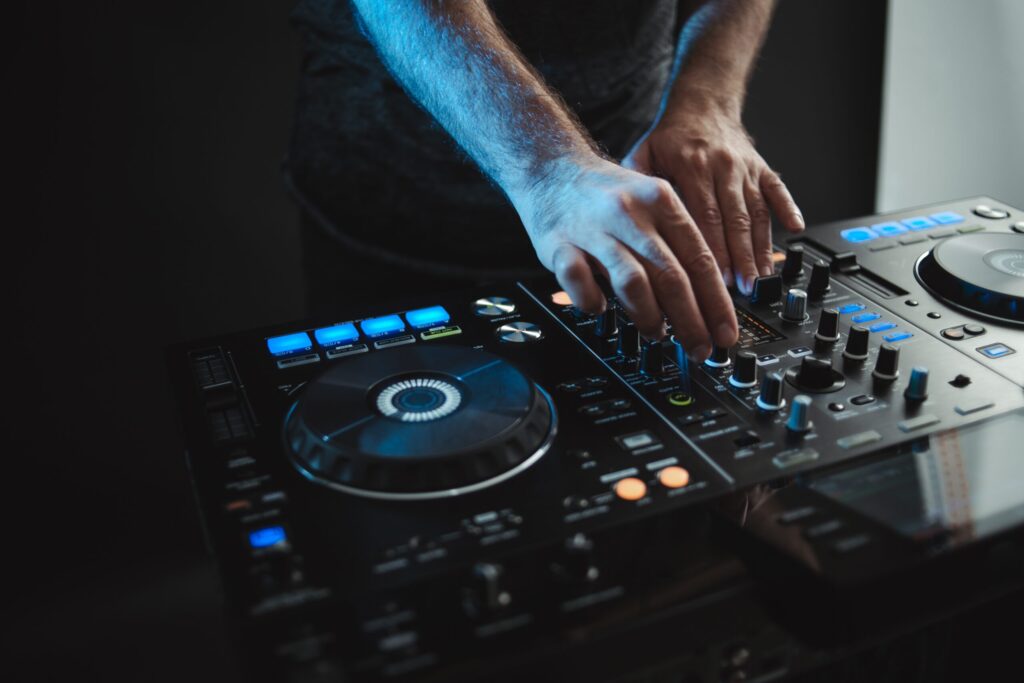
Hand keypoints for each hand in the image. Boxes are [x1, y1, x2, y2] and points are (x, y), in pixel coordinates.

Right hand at [512, 155, 737, 358]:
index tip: (725, 334)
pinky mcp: (558, 244)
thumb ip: (677, 243)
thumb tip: (709, 296)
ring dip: (649, 316)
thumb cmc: (606, 194)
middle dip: (691, 321)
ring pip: (632, 282)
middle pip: (671, 276)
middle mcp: (629, 213)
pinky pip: (579, 280)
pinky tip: (600, 308)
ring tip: (656, 333)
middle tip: (699, 348)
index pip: (699, 259)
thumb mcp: (652, 201)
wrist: (550, 167)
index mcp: (661, 200)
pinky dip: (592, 301)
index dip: (717, 304)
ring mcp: (593, 229)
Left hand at [624, 108, 803, 294]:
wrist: (703, 103)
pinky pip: (778, 190)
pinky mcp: (762, 167)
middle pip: (734, 220)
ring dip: (761, 246)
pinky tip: (795, 229)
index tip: (715, 276)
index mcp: (692, 166)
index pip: (704, 215)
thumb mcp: (644, 152)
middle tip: (743, 288)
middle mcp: (723, 167)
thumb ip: (635, 184)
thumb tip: (625, 219)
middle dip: (740, 257)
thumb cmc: (671, 136)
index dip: (712, 248)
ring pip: (757, 212)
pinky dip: (788, 208)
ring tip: (763, 276)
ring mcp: (745, 168)